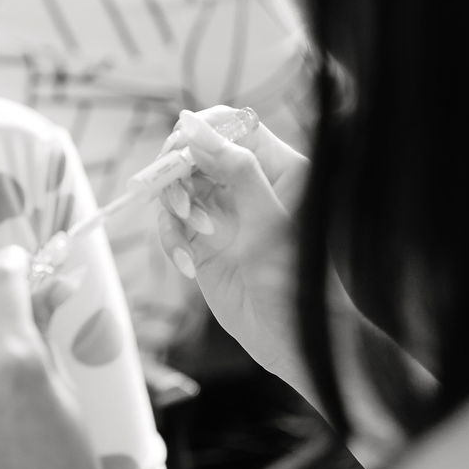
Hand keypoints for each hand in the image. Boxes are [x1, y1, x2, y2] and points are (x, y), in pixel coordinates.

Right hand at [158, 106, 309, 379]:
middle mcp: (245, 185)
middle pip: (195, 153)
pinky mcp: (200, 242)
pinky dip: (171, 242)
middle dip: (180, 172)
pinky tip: (187, 266)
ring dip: (175, 208)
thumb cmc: (298, 284)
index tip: (181, 151)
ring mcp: (221, 213)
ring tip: (194, 233)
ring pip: (177, 187)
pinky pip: (171, 226)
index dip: (202, 132)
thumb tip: (194, 124)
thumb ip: (234, 169)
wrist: (292, 344)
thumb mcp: (269, 221)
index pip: (233, 127)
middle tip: (179, 201)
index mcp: (276, 168)